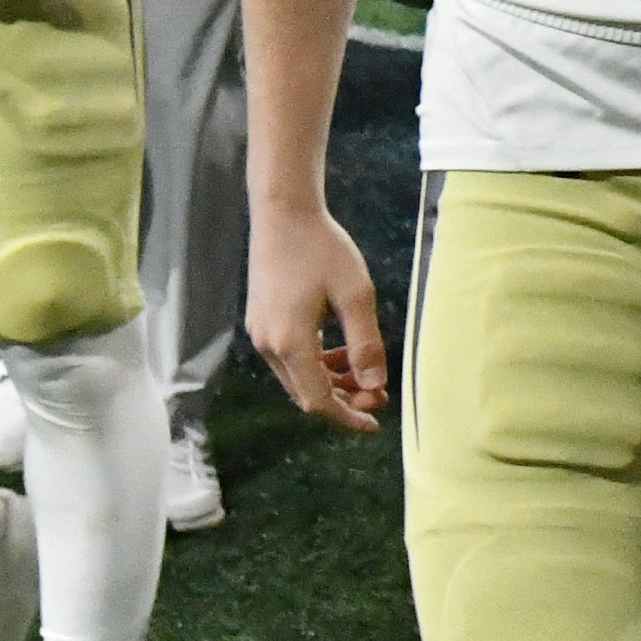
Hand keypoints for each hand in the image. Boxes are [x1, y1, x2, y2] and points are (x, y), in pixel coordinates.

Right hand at [248, 196, 389, 431]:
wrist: (284, 215)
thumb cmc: (323, 249)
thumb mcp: (355, 295)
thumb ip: (366, 344)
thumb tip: (376, 386)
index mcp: (291, 342)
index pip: (317, 401)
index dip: (347, 418)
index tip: (374, 425)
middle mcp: (269, 345)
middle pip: (306, 394)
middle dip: (344, 400)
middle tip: (379, 396)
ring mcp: (261, 335)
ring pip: (298, 378)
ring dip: (332, 382)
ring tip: (366, 374)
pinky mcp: (261, 323)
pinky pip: (290, 359)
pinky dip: (317, 364)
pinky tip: (343, 353)